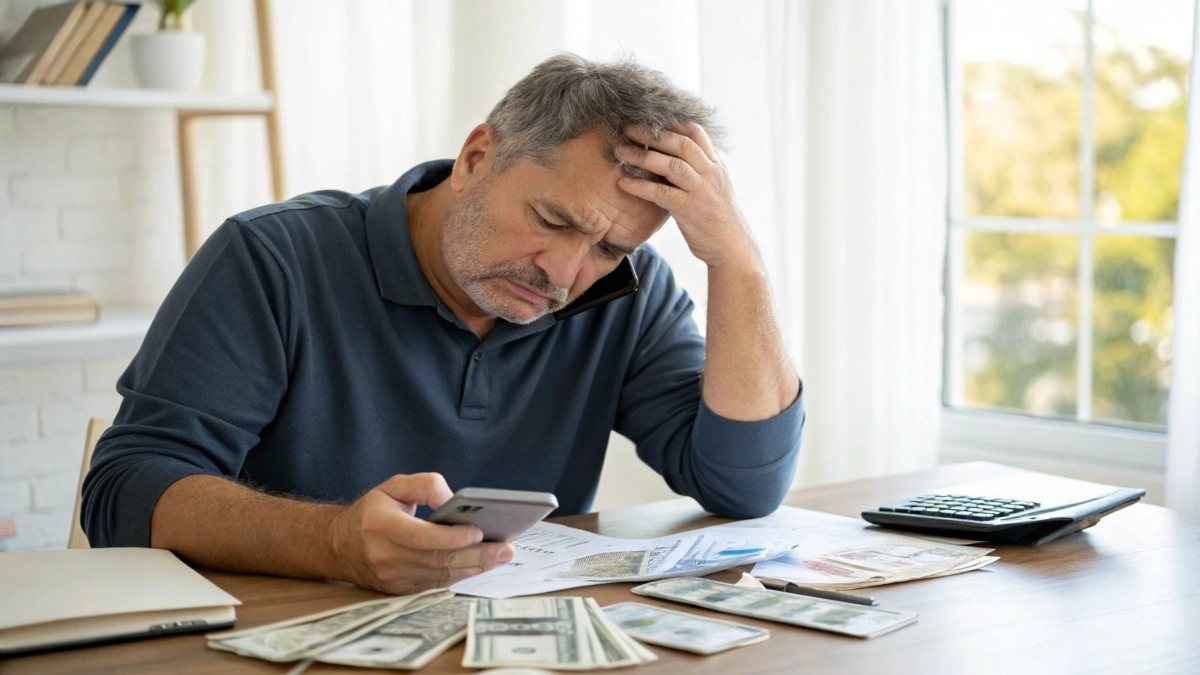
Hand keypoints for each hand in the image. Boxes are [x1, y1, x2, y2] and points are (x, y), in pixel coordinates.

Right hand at [326, 473, 513, 594]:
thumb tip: (456, 501)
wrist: (338, 545)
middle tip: (505, 548)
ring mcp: (392, 578)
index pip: (423, 537)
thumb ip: (426, 485)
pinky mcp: (400, 590)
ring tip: (501, 556)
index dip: (454, 537)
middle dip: (477, 555)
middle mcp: (386, 556)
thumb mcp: (394, 486)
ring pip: (441, 576)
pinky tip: (480, 564)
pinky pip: (436, 584)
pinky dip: (461, 575)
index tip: (480, 531)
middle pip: (439, 560)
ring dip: (475, 567)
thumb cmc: (372, 511)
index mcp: (381, 526)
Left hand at [615, 123, 755, 267]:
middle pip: (681, 144)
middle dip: (653, 134)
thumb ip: (699, 172)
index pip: (696, 133)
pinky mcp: (690, 210)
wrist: (732, 248)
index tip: (651, 119)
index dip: (672, 123)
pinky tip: (623, 183)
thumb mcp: (715, 189)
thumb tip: (677, 159)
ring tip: (620, 152)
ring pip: (671, 165)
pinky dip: (640, 186)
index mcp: (716, 166)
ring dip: (643, 156)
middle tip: (628, 128)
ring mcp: (701, 191)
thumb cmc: (718, 220)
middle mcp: (711, 174)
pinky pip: (661, 193)